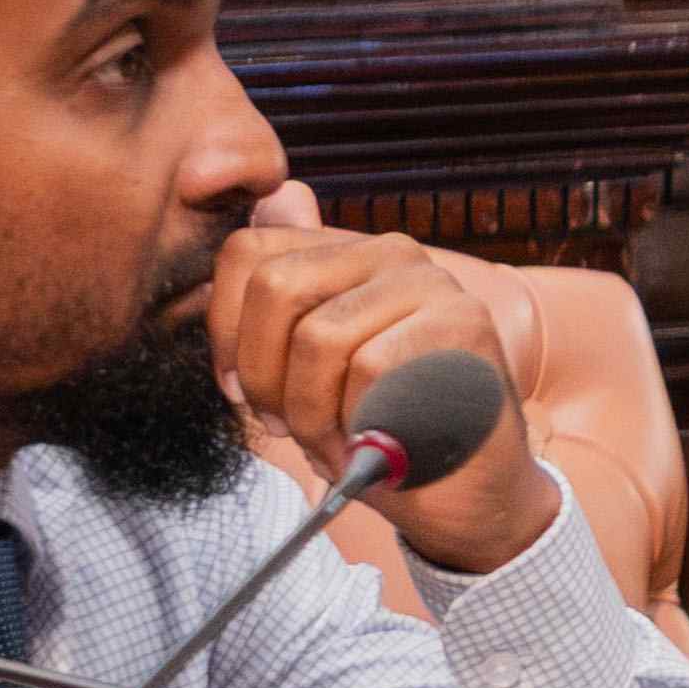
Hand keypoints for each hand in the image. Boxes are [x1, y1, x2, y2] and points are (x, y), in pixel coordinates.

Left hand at [203, 223, 553, 581]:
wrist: (462, 492)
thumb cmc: (378, 431)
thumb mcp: (315, 365)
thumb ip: (292, 293)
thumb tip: (276, 195)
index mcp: (349, 255)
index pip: (247, 253)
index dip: (226, 333)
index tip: (242, 389)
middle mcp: (393, 253)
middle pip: (275, 287)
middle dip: (264, 377)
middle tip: (289, 422)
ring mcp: (432, 285)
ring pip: (318, 336)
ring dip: (312, 414)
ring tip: (339, 439)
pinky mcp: (462, 324)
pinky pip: (369, 367)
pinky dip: (359, 422)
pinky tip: (376, 444)